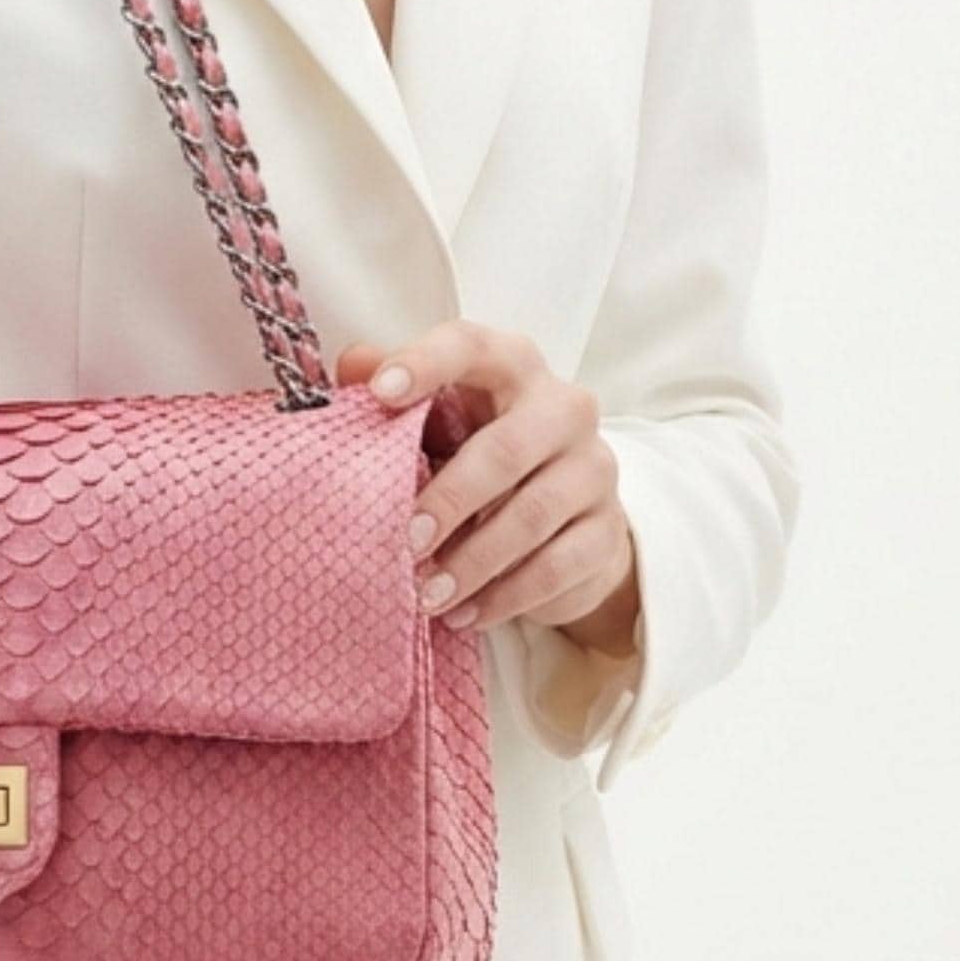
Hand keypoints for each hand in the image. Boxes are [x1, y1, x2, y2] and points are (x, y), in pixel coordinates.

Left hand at [335, 321, 642, 654]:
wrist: (567, 516)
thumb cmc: (484, 451)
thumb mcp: (440, 418)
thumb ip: (395, 391)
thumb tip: (352, 365)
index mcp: (513, 366)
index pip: (472, 347)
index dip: (426, 364)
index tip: (379, 394)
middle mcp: (564, 408)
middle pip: (506, 449)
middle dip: (450, 498)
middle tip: (407, 540)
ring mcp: (594, 469)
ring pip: (532, 516)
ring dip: (473, 561)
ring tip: (428, 593)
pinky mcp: (607, 530)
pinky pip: (557, 567)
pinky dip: (505, 596)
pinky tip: (465, 614)